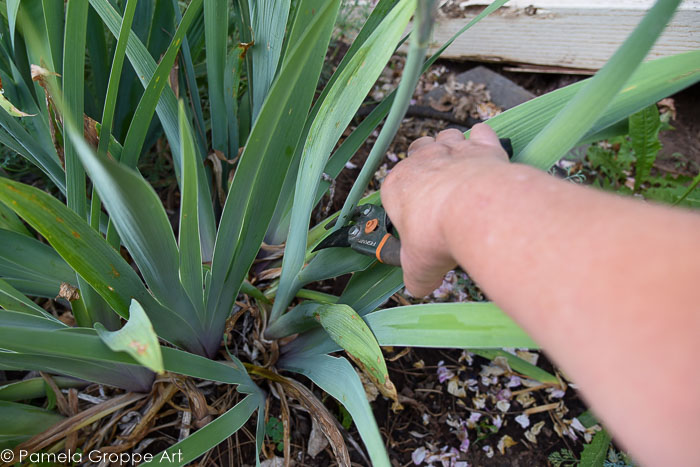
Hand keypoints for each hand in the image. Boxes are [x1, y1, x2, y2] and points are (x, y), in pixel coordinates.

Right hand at [380, 123, 508, 295]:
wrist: (476, 212)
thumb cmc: (439, 235)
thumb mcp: (419, 268)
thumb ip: (416, 277)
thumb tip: (417, 289)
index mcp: (397, 186)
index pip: (395, 184)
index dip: (407, 197)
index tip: (418, 213)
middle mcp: (422, 161)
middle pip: (418, 150)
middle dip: (426, 161)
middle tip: (438, 186)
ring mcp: (453, 150)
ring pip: (446, 136)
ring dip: (452, 146)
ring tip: (461, 167)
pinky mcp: (483, 146)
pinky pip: (480, 133)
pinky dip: (483, 139)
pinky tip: (486, 153)